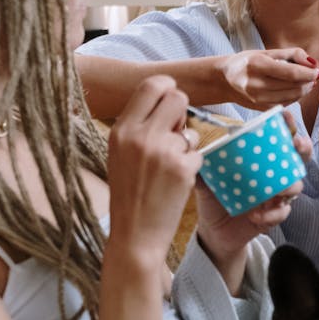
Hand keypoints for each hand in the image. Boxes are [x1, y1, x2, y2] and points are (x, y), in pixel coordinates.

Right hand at [106, 76, 202, 271]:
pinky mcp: (182, 168)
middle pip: (177, 97)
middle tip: (175, 132)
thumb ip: (140, 125)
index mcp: (122, 130)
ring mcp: (162, 152)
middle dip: (182, 112)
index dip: (167, 88)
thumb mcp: (121, 153)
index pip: (151, 85)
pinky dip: (191, 166)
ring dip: (186, 146)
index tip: (170, 100)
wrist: (134, 234)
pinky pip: (198, 153)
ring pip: (190, 130)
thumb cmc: (129, 193)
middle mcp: (140, 136)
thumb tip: (168, 99)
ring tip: (168, 168)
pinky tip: (175, 182)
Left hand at [194, 109, 310, 290]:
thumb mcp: (206, 181)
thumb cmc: (214, 199)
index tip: (286, 116)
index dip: (288, 126)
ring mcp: (276, 196)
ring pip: (295, 186)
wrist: (214, 231)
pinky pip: (282, 213)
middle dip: (303, 148)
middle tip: (297, 144)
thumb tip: (192, 150)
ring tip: (277, 190)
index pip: (279, 139)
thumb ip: (202, 166)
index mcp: (260, 162)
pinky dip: (272, 214)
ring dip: (290, 186)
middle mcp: (273, 176)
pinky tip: (256, 215)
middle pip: (298, 158)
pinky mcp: (273, 217)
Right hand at [219, 48, 318, 109]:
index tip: (318, 71)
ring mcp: (258, 99)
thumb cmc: (247, 62)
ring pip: (292, 97)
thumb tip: (312, 62)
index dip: (308, 73)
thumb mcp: (266, 52)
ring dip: (304, 89)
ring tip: (305, 81)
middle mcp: (256, 84)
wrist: (226, 80)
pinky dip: (294, 96)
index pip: (290, 73)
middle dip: (308, 81)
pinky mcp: (261, 109)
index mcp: (257, 65)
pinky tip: (293, 88)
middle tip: (314, 75)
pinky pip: (286, 103)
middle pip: (293, 86)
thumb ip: (292, 54)